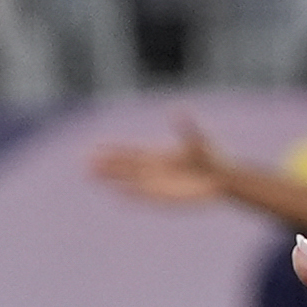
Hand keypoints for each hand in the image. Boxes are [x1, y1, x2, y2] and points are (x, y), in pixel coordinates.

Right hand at [91, 116, 225, 203]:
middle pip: (125, 166)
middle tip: (83, 162)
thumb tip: (178, 109)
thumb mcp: (199, 141)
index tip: (95, 146)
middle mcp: (154, 168)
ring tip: (90, 176)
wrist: (223, 178)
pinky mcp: (165, 197)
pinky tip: (117, 195)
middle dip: (105, 164)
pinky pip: (144, 197)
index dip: (113, 148)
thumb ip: (187, 128)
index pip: (131, 150)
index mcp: (159, 153)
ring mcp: (158, 183)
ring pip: (129, 181)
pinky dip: (131, 196)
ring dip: (112, 180)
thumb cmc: (212, 157)